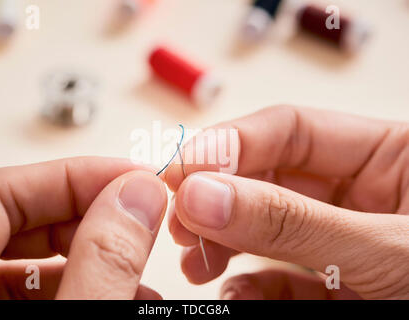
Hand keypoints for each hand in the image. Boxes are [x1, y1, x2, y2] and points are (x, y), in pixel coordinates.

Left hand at [0, 157, 166, 299]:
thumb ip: (100, 264)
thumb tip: (139, 197)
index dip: (74, 176)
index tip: (133, 178)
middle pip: (15, 219)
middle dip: (90, 214)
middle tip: (142, 216)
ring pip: (26, 257)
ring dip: (91, 255)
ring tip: (140, 270)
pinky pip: (27, 290)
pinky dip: (77, 284)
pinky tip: (117, 293)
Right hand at [165, 105, 408, 299]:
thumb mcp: (387, 250)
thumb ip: (292, 221)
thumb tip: (203, 193)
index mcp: (389, 156)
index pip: (289, 130)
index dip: (229, 144)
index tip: (181, 170)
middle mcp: (359, 192)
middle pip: (267, 174)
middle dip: (218, 194)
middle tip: (179, 216)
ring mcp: (340, 239)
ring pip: (263, 223)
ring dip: (222, 237)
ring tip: (193, 256)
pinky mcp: (330, 282)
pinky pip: (277, 273)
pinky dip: (248, 283)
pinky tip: (233, 292)